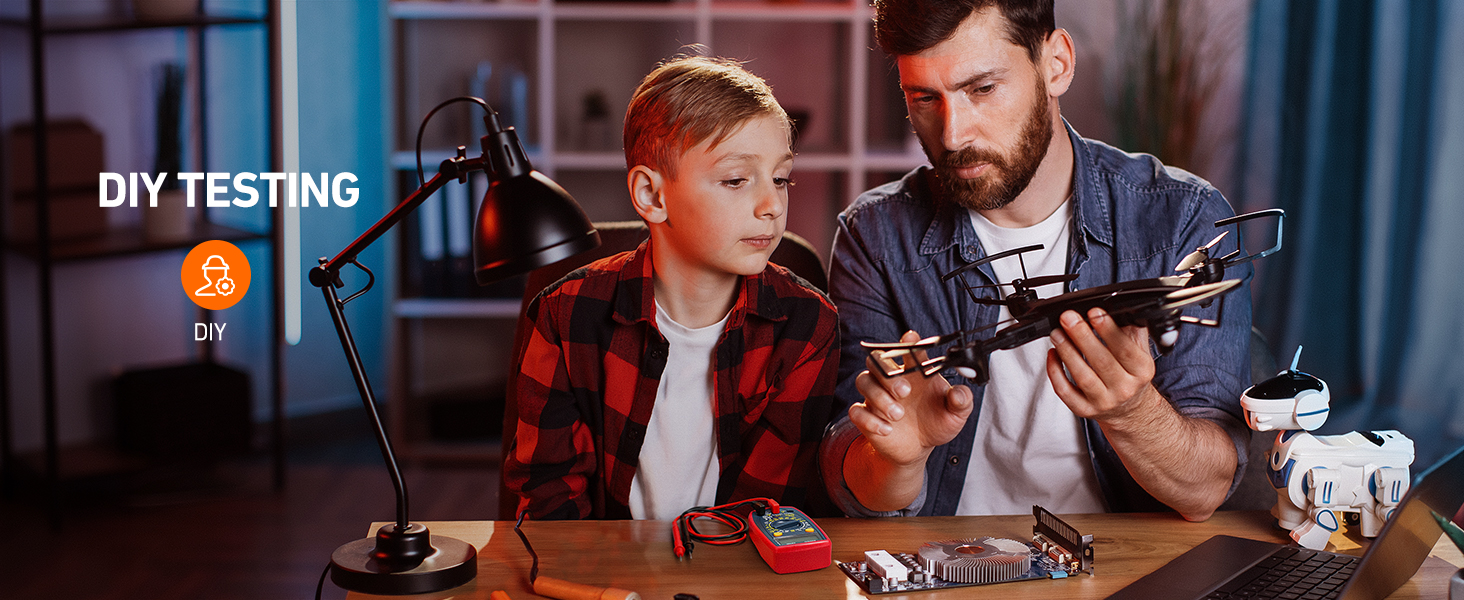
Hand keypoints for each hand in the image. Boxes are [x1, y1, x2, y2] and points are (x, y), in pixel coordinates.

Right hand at [849, 331, 974, 466]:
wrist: (920, 447)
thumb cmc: (936, 423)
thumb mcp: (955, 414)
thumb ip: (962, 401)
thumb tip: (959, 393)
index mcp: (915, 372)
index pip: (908, 350)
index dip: (908, 343)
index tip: (911, 338)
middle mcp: (892, 380)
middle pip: (877, 360)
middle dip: (888, 372)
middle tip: (905, 391)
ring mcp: (877, 397)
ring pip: (863, 381)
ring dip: (879, 396)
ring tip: (898, 414)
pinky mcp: (867, 416)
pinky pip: (856, 411)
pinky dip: (870, 420)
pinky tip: (887, 429)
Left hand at [1046, 308, 1160, 423]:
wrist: (1130, 410)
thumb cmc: (1131, 376)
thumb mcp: (1140, 353)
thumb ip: (1133, 331)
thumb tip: (1119, 309)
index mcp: (1141, 371)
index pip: (1125, 349)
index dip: (1109, 330)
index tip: (1094, 313)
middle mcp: (1124, 389)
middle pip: (1101, 362)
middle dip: (1082, 336)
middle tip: (1069, 318)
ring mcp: (1104, 402)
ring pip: (1082, 377)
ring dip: (1067, 351)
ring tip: (1057, 333)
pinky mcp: (1085, 410)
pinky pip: (1065, 391)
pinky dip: (1055, 372)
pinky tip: (1053, 354)